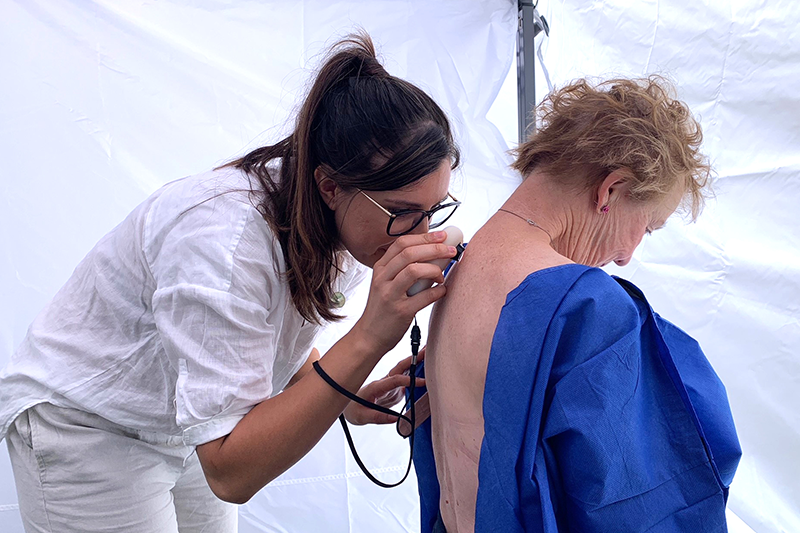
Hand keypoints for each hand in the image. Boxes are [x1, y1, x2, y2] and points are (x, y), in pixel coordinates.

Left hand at [344, 348, 425, 424]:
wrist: (348, 407)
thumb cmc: (353, 410)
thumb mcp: (361, 417)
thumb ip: (378, 417)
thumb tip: (396, 419)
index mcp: (375, 387)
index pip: (393, 381)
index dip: (407, 380)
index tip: (421, 382)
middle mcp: (383, 383)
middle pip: (399, 368)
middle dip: (413, 359)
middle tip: (426, 351)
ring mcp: (388, 386)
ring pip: (404, 372)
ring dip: (416, 364)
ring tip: (429, 357)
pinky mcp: (392, 390)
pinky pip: (405, 381)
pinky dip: (415, 374)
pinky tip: (424, 370)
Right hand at [352, 231, 454, 355]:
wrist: (369, 335)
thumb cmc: (382, 309)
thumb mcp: (385, 284)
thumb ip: (402, 269)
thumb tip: (432, 254)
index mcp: (380, 268)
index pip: (402, 243)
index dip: (424, 237)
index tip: (442, 236)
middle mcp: (383, 278)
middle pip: (410, 253)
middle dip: (435, 249)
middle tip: (451, 251)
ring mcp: (390, 294)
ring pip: (415, 270)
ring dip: (435, 270)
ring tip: (442, 277)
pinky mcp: (400, 311)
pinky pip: (424, 296)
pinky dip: (438, 291)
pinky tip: (442, 291)